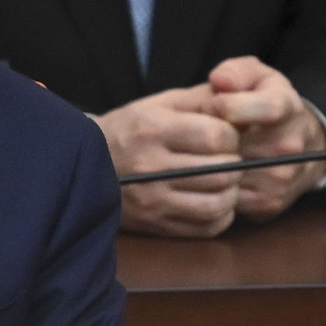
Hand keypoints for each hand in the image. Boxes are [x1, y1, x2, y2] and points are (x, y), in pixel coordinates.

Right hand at [95, 84, 242, 237]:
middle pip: (221, 171)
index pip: (214, 136)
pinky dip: (221, 215)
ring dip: (231, 191)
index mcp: (152, 129)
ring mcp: (153, 199)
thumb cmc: (129, 129)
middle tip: (228, 158)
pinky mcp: (156, 224)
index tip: (225, 135)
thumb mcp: (157, 104)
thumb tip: (239, 99)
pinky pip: (207, 227)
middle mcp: (150, 166)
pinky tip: (213, 199)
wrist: (85, 163)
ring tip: (223, 180)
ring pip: (218, 203)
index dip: (230, 135)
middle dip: (235, 163)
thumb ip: (199, 99)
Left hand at [207, 56, 325, 221]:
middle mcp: (290, 146)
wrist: (302, 147)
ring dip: (206, 161)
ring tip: (203, 149)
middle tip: (198, 131)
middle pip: (236, 144)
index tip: (211, 103)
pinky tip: (210, 168)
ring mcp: (280, 178)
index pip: (266, 107)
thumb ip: (235, 72)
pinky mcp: (268, 203)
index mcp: (288, 108)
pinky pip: (226, 195)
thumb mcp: (255, 76)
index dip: (229, 105)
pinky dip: (211, 183)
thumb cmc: (265, 104)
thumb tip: (219, 81)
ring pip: (226, 172)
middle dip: (210, 137)